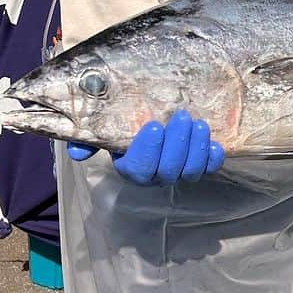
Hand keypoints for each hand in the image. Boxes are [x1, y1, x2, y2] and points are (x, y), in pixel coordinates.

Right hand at [68, 109, 224, 184]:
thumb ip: (89, 139)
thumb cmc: (125, 122)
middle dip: (177, 144)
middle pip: (168, 171)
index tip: (154, 125)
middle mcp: (155, 175)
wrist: (147, 116)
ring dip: (196, 148)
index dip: (148, 151)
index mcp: (130, 167)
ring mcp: (178, 173)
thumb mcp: (105, 127)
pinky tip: (215, 143)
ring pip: (190, 172)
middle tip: (182, 116)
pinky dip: (213, 158)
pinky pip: (209, 169)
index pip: (139, 168)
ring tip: (199, 123)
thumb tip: (77, 152)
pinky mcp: (199, 166)